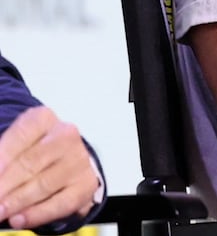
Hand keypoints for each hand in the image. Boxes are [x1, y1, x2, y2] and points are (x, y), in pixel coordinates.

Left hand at [0, 105, 100, 230]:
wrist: (60, 160)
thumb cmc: (28, 151)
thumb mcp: (11, 144)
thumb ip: (1, 157)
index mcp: (43, 119)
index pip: (19, 136)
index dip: (1, 157)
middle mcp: (66, 135)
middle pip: (30, 163)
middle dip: (4, 185)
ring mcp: (79, 160)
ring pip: (44, 184)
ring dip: (16, 202)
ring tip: (0, 212)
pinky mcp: (86, 184)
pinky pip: (61, 203)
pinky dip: (38, 214)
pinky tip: (19, 219)